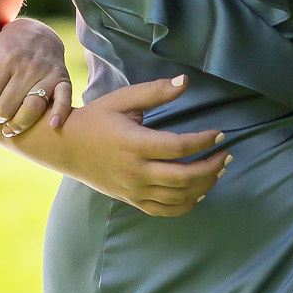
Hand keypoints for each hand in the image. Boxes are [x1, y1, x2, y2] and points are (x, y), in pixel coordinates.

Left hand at [0, 18, 72, 135]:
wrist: (36, 34)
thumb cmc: (2, 49)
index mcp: (3, 60)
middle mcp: (25, 66)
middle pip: (6, 108)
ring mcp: (46, 73)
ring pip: (32, 108)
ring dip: (18, 125)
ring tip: (9, 129)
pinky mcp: (62, 79)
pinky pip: (64, 100)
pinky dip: (60, 114)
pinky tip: (52, 125)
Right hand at [54, 76, 230, 214]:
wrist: (65, 146)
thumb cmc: (95, 119)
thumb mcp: (123, 100)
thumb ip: (155, 91)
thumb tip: (185, 82)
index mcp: (134, 144)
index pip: (179, 147)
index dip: (204, 141)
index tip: (219, 134)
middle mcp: (135, 170)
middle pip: (184, 176)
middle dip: (212, 166)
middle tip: (227, 155)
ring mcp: (133, 189)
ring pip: (178, 196)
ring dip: (205, 185)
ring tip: (218, 171)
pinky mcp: (131, 199)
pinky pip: (165, 210)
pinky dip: (186, 205)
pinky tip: (199, 192)